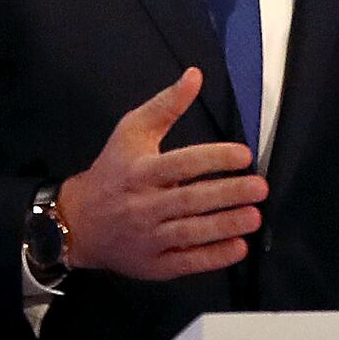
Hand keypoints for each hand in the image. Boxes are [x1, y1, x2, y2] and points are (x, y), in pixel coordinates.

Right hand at [55, 69, 269, 281]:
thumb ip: (166, 105)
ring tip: (254, 216)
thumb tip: (195, 75)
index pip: (180, 163)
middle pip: (189, 200)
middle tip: (260, 188)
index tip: (244, 155)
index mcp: (139, 171)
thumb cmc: (113, 172)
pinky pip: (186, 262)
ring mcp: (147, 238)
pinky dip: (213, 257)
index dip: (213, 159)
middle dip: (227, 194)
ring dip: (225, 226)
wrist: (78, 223)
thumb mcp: (131, 131)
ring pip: (190, 232)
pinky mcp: (152, 264)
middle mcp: (142, 205)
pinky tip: (238, 247)